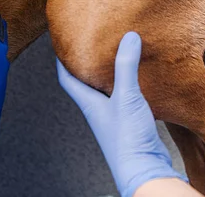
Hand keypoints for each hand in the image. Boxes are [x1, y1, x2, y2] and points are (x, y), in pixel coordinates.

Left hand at [57, 32, 186, 196]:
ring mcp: (114, 117)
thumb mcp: (126, 96)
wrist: (144, 168)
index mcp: (90, 104)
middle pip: (86, 83)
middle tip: (92, 43)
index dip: (61, 59)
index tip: (61, 41)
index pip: (67, 78)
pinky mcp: (131, 122)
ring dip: (109, 74)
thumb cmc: (127, 138)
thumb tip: (129, 37)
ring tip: (117, 55)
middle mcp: (99, 110)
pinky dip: (130, 85)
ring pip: (107, 90)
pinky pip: (126, 98)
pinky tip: (141, 78)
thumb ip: (126, 66)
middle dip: (86, 63)